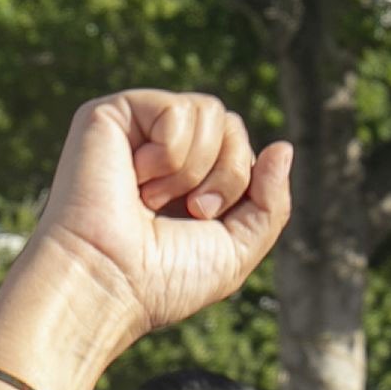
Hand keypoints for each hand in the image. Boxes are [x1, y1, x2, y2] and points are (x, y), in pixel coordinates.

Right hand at [0, 92, 294, 389]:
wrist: (107, 281)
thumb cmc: (163, 279)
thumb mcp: (237, 248)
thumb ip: (272, 202)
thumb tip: (283, 146)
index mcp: (190, 179)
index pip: (243, 149)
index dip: (241, 183)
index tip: (205, 220)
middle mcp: (163, 150)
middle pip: (232, 125)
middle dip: (226, 175)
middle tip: (189, 211)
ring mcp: (137, 130)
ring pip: (210, 111)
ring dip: (193, 168)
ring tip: (153, 199)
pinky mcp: (111, 114)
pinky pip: (178, 108)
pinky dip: (169, 152)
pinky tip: (136, 178)